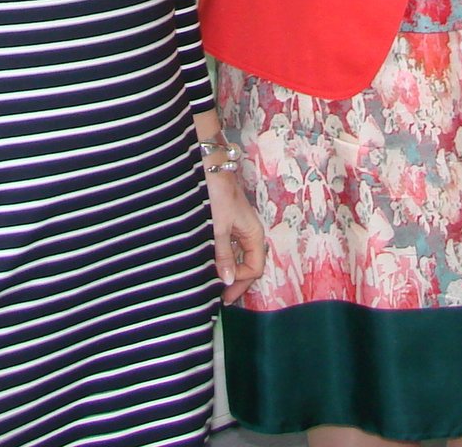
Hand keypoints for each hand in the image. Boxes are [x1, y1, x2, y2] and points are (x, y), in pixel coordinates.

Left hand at [205, 168, 266, 303]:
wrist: (206, 165)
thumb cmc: (216, 193)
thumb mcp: (218, 228)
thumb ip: (223, 254)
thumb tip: (227, 280)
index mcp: (253, 234)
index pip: (254, 268)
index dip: (240, 282)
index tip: (221, 292)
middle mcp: (248, 232)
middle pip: (247, 264)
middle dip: (234, 281)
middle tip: (218, 297)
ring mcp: (236, 227)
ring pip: (236, 257)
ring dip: (226, 270)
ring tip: (211, 283)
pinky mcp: (224, 222)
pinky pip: (227, 247)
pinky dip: (219, 258)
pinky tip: (207, 263)